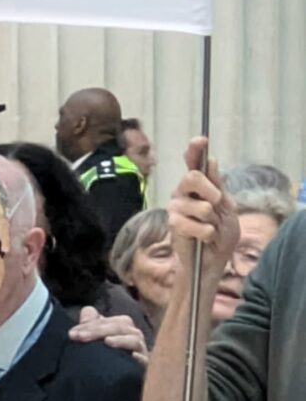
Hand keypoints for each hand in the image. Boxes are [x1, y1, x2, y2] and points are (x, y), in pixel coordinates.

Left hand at [69, 309, 147, 362]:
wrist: (118, 384)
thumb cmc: (106, 359)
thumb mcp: (96, 341)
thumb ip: (91, 325)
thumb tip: (87, 310)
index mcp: (122, 327)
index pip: (106, 321)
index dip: (89, 325)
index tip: (72, 334)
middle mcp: (134, 337)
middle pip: (119, 327)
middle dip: (98, 330)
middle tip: (80, 337)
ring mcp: (141, 352)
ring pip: (134, 340)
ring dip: (120, 340)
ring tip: (107, 342)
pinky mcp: (146, 368)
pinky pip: (146, 361)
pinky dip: (140, 358)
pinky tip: (132, 357)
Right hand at [167, 141, 237, 290]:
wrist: (212, 261)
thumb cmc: (220, 234)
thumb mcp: (227, 208)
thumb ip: (218, 186)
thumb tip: (212, 161)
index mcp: (198, 186)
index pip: (193, 163)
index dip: (195, 150)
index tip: (201, 140)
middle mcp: (184, 193)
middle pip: (192, 177)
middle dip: (210, 190)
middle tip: (217, 202)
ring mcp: (176, 208)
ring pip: (198, 205)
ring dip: (211, 219)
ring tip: (210, 229)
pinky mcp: (173, 224)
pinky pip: (192, 223)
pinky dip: (205, 232)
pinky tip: (204, 238)